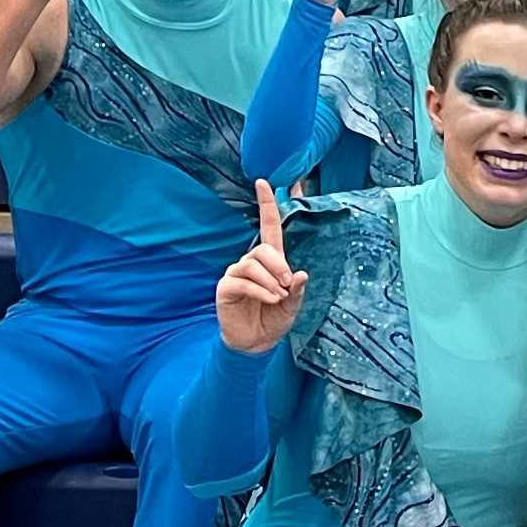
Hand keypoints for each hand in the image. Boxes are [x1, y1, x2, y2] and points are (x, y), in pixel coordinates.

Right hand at [216, 179, 306, 354]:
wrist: (256, 343)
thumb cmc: (274, 319)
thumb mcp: (292, 305)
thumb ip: (297, 290)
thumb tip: (300, 274)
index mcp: (270, 262)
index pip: (268, 227)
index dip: (266, 205)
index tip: (264, 183)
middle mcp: (251, 263)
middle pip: (263, 249)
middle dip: (278, 264)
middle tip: (287, 284)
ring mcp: (236, 274)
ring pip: (252, 264)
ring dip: (270, 280)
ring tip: (279, 297)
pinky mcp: (226, 287)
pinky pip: (243, 281)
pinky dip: (260, 290)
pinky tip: (270, 299)